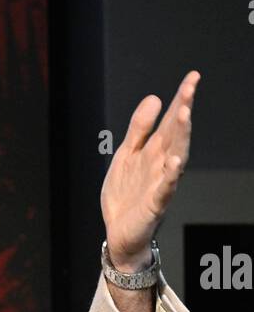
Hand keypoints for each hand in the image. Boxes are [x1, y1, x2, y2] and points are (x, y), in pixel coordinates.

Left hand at [101, 70, 200, 267]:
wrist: (119, 234)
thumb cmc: (126, 195)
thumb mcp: (126, 155)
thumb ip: (139, 129)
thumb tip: (155, 97)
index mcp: (154, 151)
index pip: (170, 121)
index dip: (180, 99)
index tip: (193, 77)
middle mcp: (162, 164)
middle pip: (176, 134)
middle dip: (182, 110)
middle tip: (190, 87)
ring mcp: (160, 184)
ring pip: (175, 156)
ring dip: (181, 136)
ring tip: (184, 114)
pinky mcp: (154, 205)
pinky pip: (165, 189)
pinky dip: (170, 176)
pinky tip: (175, 161)